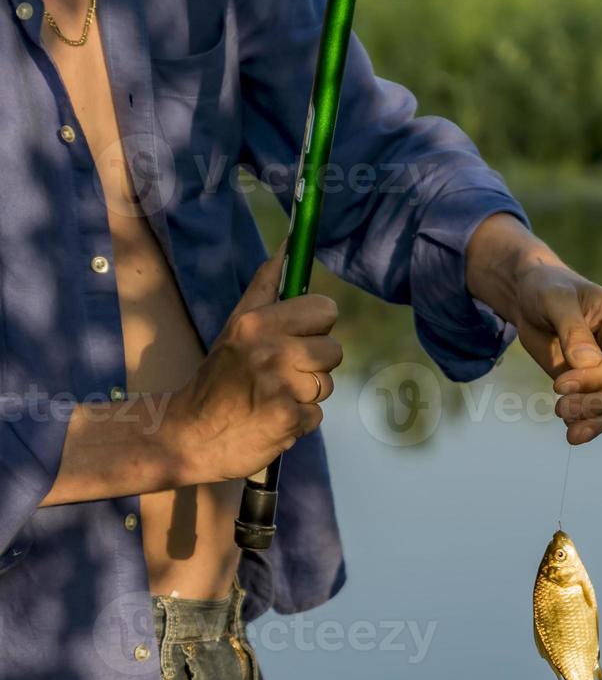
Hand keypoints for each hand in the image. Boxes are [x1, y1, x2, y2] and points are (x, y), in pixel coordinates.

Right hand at [164, 254, 342, 482]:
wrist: (188, 435)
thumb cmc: (219, 376)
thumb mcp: (236, 325)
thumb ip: (266, 286)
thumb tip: (289, 244)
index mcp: (257, 322)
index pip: (325, 309)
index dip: (316, 326)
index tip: (296, 337)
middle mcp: (270, 351)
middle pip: (334, 350)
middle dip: (313, 365)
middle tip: (280, 373)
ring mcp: (280, 387)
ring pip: (328, 384)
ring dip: (306, 394)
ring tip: (273, 396)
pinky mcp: (287, 420)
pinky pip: (318, 415)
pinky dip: (298, 421)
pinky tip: (272, 417)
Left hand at [468, 216, 601, 444]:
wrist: (532, 299)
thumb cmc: (546, 289)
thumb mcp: (553, 299)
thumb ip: (571, 328)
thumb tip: (588, 363)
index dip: (598, 378)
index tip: (560, 385)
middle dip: (598, 403)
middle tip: (561, 408)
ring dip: (596, 419)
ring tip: (568, 430)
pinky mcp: (600, 385)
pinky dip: (591, 424)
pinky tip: (572, 433)